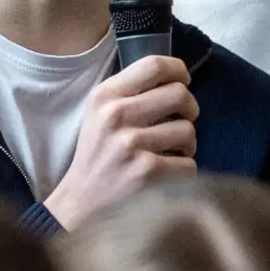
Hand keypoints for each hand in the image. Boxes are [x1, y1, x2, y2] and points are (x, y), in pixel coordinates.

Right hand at [45, 54, 197, 229]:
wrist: (80, 205)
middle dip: (190, 108)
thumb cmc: (98, 156)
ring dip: (187, 144)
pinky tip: (167, 174)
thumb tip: (177, 79)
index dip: (178, 69)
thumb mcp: (100, 114)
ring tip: (172, 152)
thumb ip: (131, 92)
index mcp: (105, 96)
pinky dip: (183, 170)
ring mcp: (131, 145)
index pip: (153, 65)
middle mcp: (116, 115)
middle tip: (182, 120)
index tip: (183, 80)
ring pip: (188, 130)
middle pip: (179, 94)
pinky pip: (189, 163)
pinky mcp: (147, 173)